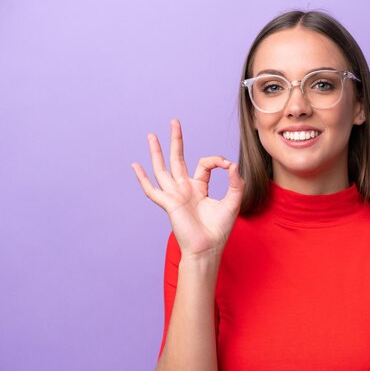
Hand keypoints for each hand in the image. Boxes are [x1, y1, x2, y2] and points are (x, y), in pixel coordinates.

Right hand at [131, 119, 244, 259]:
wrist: (208, 248)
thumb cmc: (219, 230)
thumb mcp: (233, 202)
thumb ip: (235, 183)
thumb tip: (232, 165)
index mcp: (198, 188)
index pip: (204, 165)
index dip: (216, 160)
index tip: (227, 165)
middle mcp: (184, 189)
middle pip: (177, 159)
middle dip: (176, 140)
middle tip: (174, 122)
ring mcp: (174, 195)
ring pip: (162, 169)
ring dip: (156, 152)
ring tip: (151, 135)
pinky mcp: (169, 203)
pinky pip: (152, 190)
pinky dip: (142, 178)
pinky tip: (135, 166)